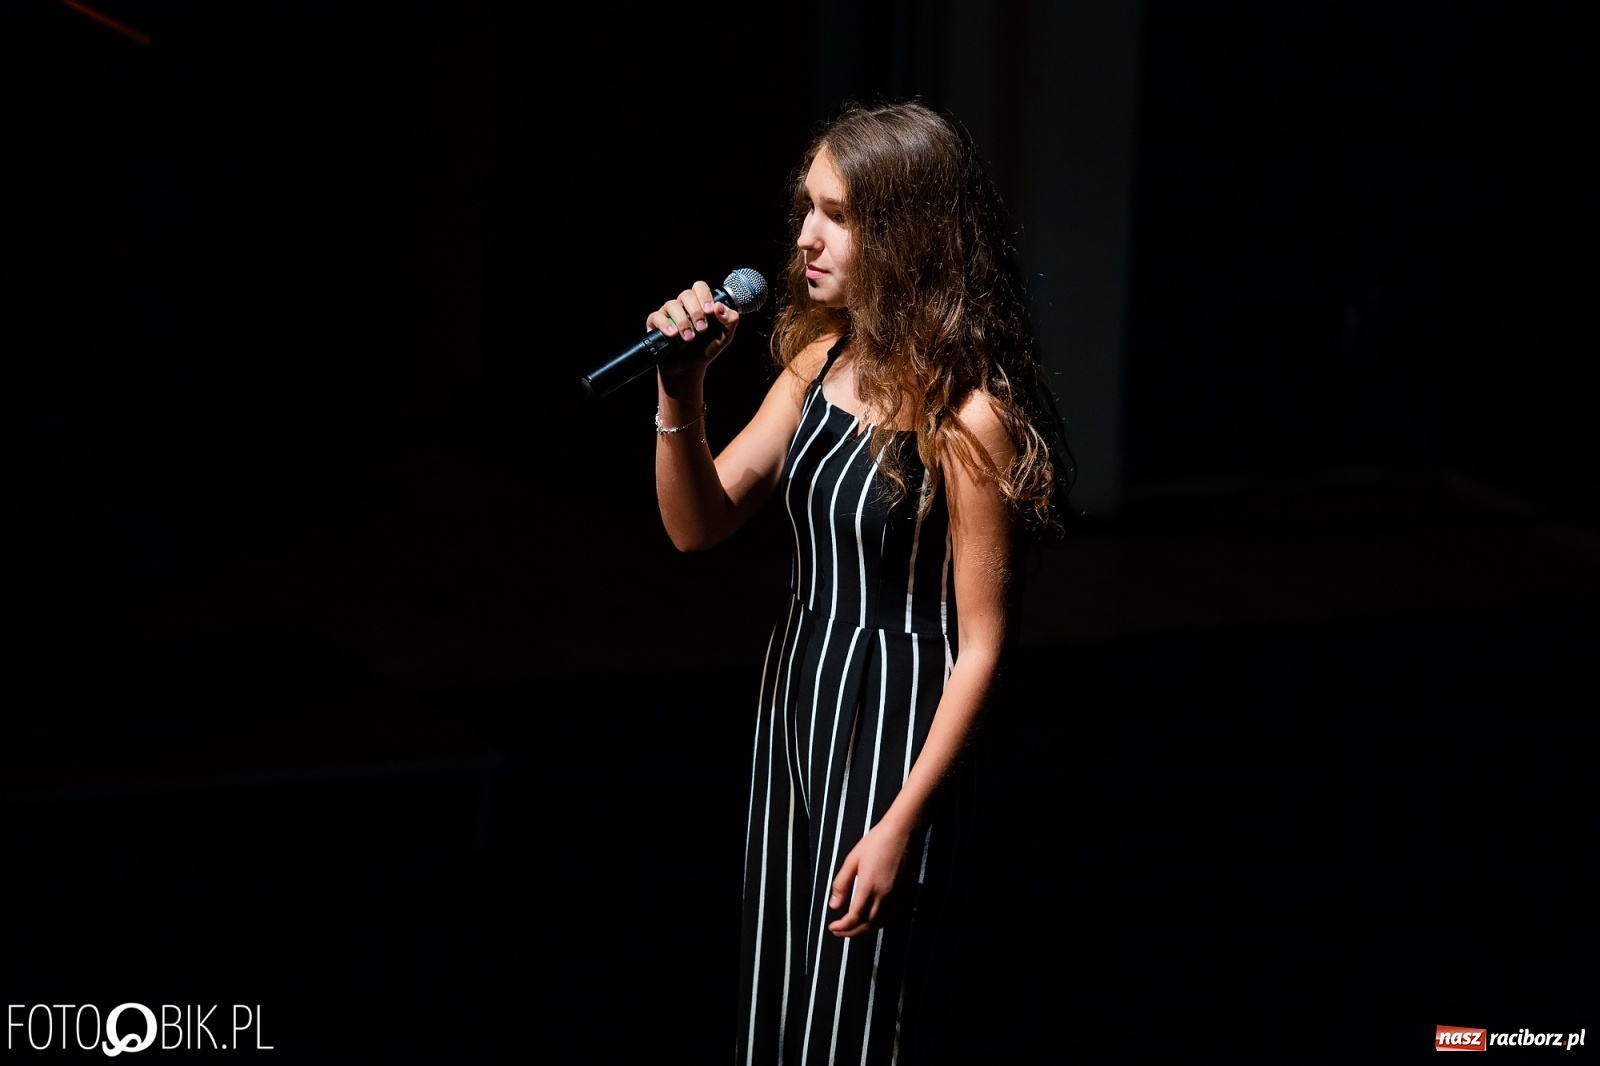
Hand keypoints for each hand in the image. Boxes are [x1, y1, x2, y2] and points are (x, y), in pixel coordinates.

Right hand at [646, 280, 740, 382]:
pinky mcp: (655, 323)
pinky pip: (656, 316)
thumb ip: (730, 320)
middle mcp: (683, 305)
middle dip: (696, 312)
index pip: (700, 287)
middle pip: (686, 294)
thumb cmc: (707, 348)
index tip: (710, 311)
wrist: (690, 368)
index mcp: (700, 303)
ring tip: (689, 338)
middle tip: (702, 329)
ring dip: (683, 321)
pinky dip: (665, 325)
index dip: (705, 296)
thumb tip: (719, 307)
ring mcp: (668, 313)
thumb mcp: (725, 336)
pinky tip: (673, 334)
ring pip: (672, 305)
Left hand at [826, 820, 916, 937]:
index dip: (842, 927)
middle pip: (868, 925)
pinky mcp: (906, 894)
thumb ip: (841, 884)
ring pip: (881, 923)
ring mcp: (897, 896)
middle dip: (851, 932)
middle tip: (840, 931)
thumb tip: (833, 905)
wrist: (904, 832)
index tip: (832, 927)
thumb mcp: (852, 859)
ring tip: (854, 926)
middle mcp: (885, 896)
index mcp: (869, 887)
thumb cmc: (876, 841)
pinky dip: (881, 922)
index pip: (854, 918)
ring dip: (866, 928)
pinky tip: (874, 917)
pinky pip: (893, 916)